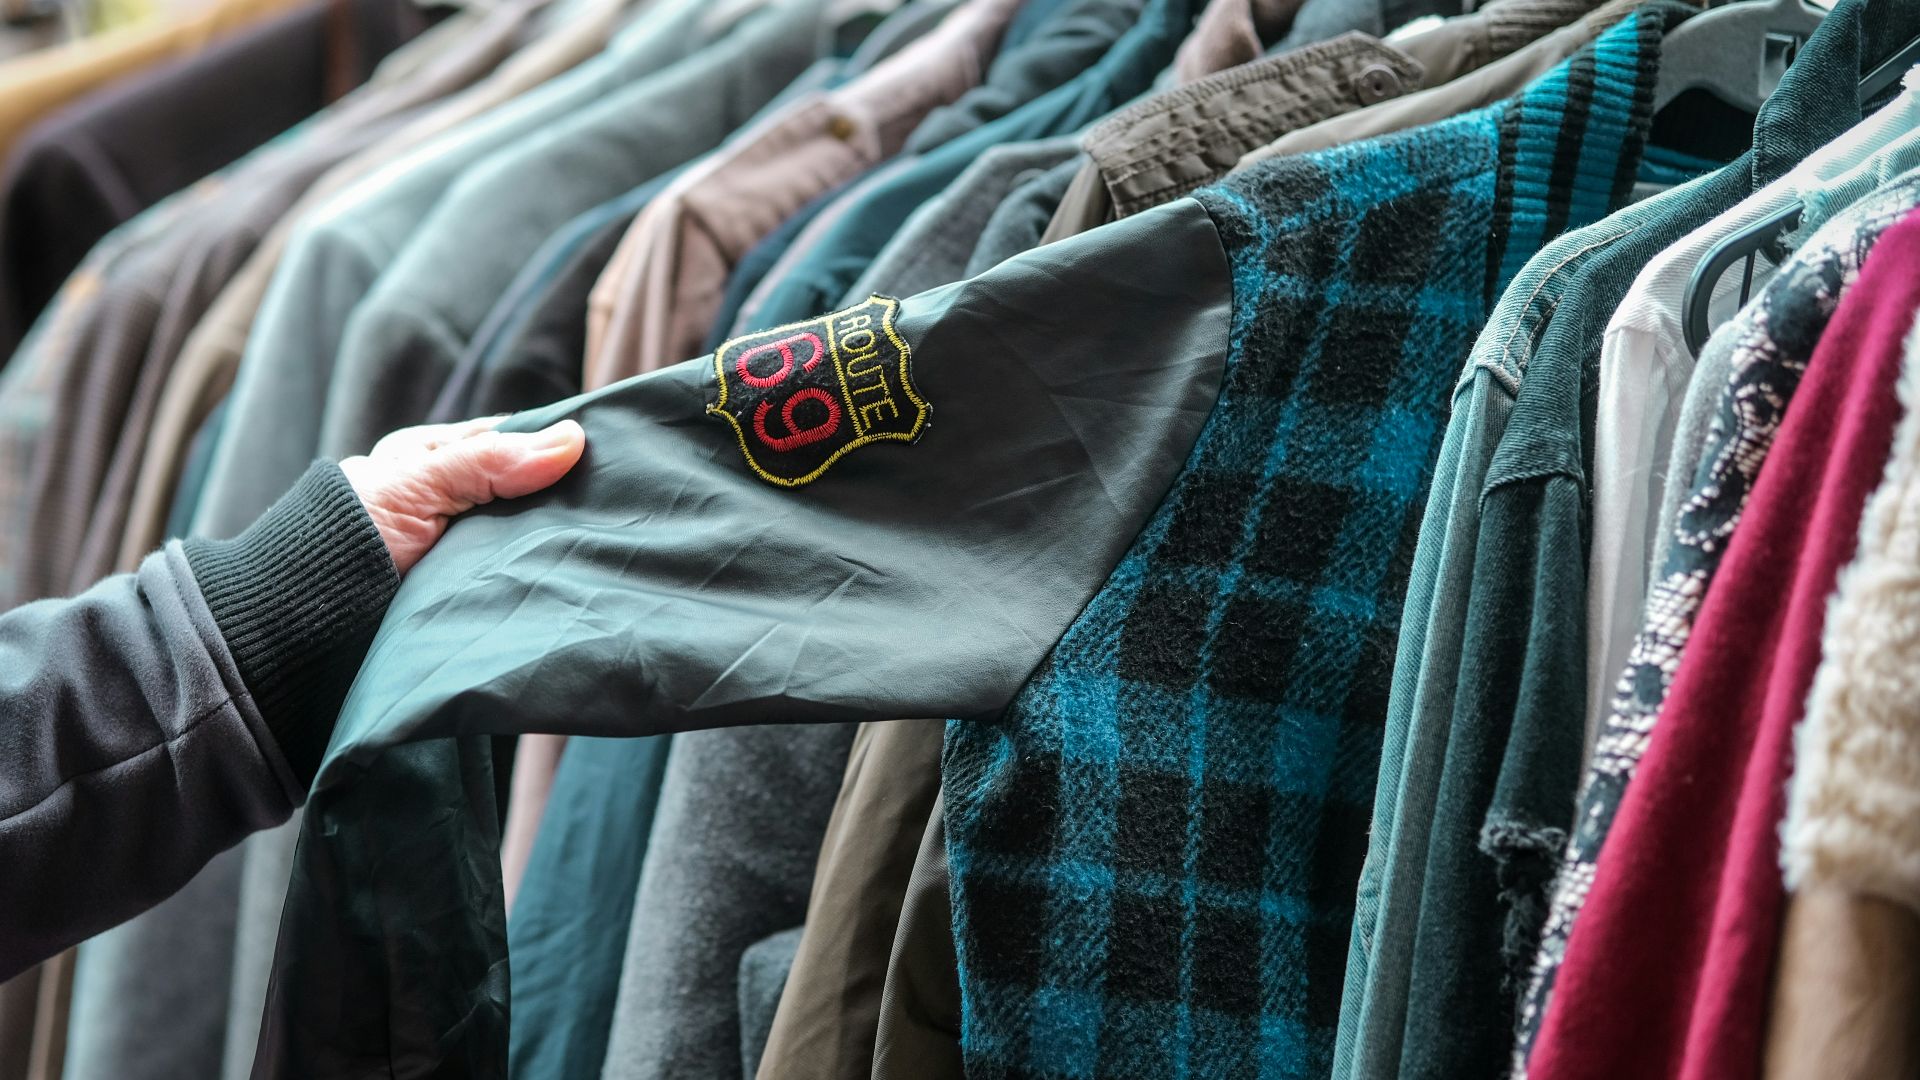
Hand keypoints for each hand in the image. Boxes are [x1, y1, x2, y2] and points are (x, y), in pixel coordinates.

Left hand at [338, 416, 585, 575]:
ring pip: (518, 533)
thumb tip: (571, 438)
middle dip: (556, 498)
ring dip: (546, 541)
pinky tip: (561, 577)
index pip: (508, 441)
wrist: (307, 624)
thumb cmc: (346, 539)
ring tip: (596, 546)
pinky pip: (508, 575)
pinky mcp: (461, 590)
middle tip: (607, 507)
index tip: (602, 457)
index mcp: (430, 458)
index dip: (552, 448)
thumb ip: (489, 462)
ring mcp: (457, 546)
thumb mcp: (418, 484)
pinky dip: (531, 576)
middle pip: (519, 490)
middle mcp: (446, 498)